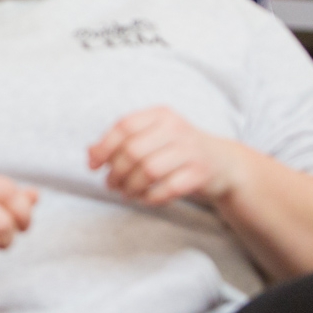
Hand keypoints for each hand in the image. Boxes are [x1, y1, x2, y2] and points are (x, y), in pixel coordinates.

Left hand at [89, 106, 237, 205]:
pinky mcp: (201, 173)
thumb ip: (121, 141)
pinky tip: (144, 198)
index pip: (124, 126)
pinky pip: (168, 188)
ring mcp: (191, 150)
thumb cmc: (176, 149)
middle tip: (111, 184)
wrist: (223, 162)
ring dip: (131, 186)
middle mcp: (176, 128)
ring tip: (125, 193)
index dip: (104, 147)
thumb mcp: (151, 136)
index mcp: (160, 114)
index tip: (94, 166)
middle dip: (116, 172)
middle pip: (133, 151)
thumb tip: (90, 154)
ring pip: (148, 171)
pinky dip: (150, 197)